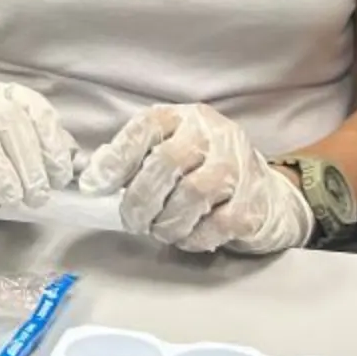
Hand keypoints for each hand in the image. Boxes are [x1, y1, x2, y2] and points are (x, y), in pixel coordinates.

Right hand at [0, 84, 82, 224]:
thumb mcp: (14, 162)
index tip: (60, 176)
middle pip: (4, 117)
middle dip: (27, 158)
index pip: (32, 108)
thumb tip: (79, 163)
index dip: (50, 141)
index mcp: (1, 98)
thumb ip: (43, 157)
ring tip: (13, 198)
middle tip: (38, 196)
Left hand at [80, 104, 313, 254]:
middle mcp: (215, 134)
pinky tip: (186, 237)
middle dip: (140, 198)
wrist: (265, 193)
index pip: (147, 125)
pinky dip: (194, 237)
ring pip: (193, 193)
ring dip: (166, 221)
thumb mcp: (168, 151)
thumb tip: (91, 179)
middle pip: (168, 161)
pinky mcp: (254, 203)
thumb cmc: (203, 172)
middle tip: (130, 220)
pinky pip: (217, 224)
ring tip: (159, 229)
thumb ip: (133, 159)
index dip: (117, 157)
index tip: (94, 186)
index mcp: (186, 118)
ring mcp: (239, 167)